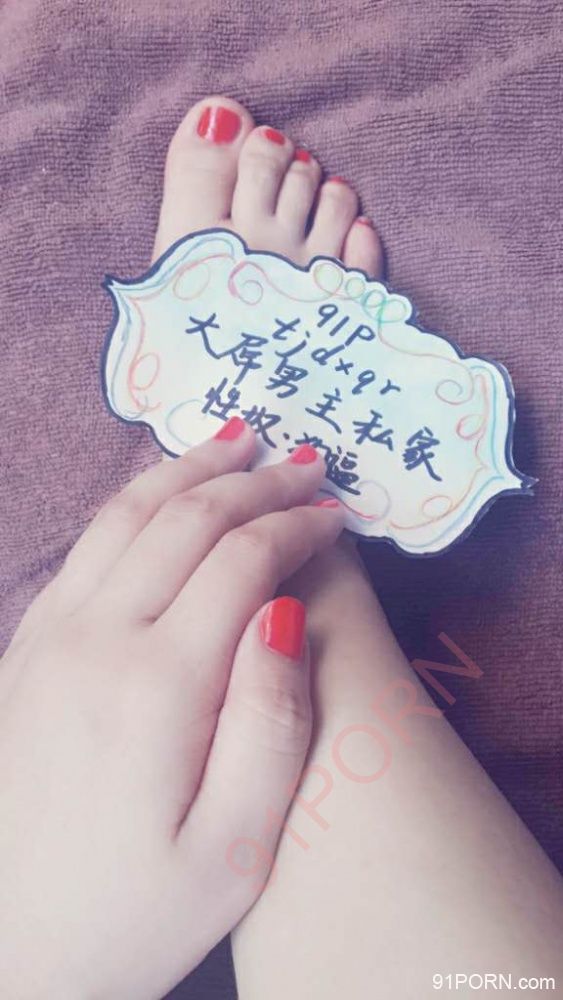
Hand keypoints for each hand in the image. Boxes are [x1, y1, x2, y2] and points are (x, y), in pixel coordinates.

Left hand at [0, 420, 343, 999]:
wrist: (14, 951)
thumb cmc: (136, 912)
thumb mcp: (235, 849)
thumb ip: (272, 723)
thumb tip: (288, 612)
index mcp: (157, 686)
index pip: (241, 562)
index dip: (296, 526)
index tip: (337, 515)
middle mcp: (94, 641)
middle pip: (183, 521)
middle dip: (253, 483)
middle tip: (303, 464)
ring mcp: (49, 638)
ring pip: (125, 517)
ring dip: (187, 473)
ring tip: (235, 444)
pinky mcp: (27, 650)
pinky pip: (86, 547)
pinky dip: (134, 503)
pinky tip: (161, 496)